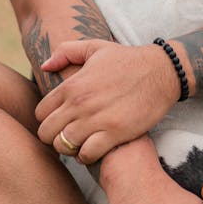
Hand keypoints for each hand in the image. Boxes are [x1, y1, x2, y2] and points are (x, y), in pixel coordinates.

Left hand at [36, 39, 180, 161]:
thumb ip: (66, 52)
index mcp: (72, 85)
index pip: (41, 113)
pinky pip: (87, 154)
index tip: (60, 123)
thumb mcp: (95, 47)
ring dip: (70, 149)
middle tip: (68, 137)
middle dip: (53, 138)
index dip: (47, 121)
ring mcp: (96, 119)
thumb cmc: (128, 60)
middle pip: (46, 133)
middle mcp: (80, 103)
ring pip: (63, 146)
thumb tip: (44, 66)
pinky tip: (95, 149)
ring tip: (81, 144)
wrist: (162, 72)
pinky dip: (87, 156)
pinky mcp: (115, 132)